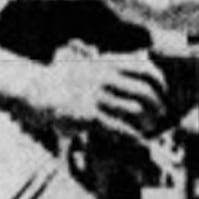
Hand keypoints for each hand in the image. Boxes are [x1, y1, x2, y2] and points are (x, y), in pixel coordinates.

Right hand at [37, 47, 169, 144]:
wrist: (35, 89)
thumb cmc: (61, 78)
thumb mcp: (85, 61)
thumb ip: (106, 61)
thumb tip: (133, 58)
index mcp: (106, 63)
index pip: (145, 69)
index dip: (159, 82)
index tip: (163, 92)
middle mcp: (104, 77)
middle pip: (144, 91)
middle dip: (156, 105)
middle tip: (158, 115)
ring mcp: (96, 96)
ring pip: (134, 111)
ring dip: (146, 122)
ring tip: (147, 128)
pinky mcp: (88, 116)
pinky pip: (119, 127)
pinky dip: (133, 135)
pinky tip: (137, 140)